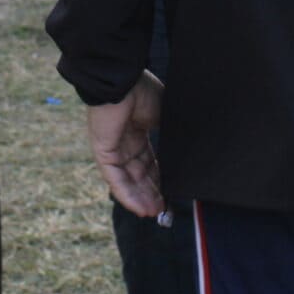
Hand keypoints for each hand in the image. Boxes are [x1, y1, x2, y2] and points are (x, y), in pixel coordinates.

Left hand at [86, 71, 165, 218]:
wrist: (122, 79)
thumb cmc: (142, 91)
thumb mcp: (164, 115)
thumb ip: (171, 133)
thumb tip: (190, 150)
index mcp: (138, 129)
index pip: (150, 160)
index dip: (161, 177)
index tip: (173, 191)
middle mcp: (124, 141)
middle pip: (139, 174)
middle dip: (152, 192)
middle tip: (165, 209)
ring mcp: (112, 147)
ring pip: (127, 180)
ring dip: (141, 198)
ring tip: (155, 214)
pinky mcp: (103, 152)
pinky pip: (115, 179)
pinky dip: (128, 195)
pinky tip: (141, 208)